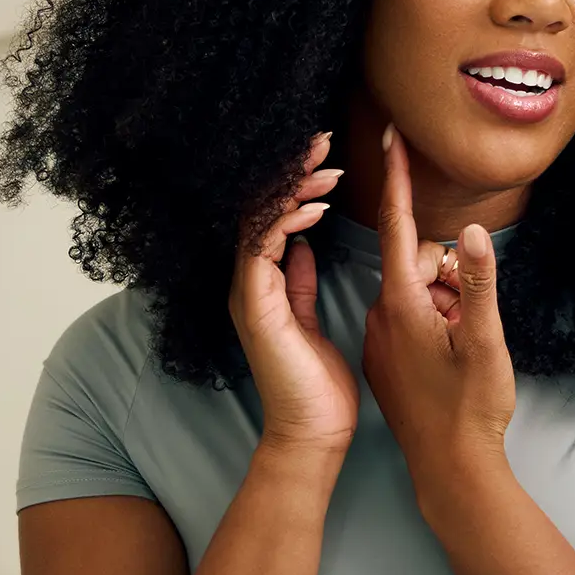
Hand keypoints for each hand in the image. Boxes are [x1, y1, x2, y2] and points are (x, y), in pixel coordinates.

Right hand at [228, 131, 360, 460]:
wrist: (313, 433)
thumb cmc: (317, 384)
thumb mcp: (309, 318)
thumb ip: (297, 281)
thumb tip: (300, 245)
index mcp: (261, 282)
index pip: (271, 215)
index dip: (294, 182)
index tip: (325, 157)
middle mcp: (248, 281)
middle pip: (259, 208)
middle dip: (291, 171)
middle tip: (322, 140)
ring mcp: (247, 292)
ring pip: (258, 220)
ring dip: (293, 188)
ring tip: (326, 166)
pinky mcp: (255, 305)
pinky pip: (263, 248)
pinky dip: (288, 222)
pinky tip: (317, 208)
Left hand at [361, 122, 515, 488]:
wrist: (450, 470)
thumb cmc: (470, 408)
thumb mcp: (485, 341)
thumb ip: (479, 283)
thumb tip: (475, 232)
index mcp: (401, 302)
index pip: (396, 225)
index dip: (396, 178)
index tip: (388, 135)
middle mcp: (382, 313)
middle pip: (420, 262)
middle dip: (452, 274)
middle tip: (472, 319)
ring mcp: (382, 337)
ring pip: (421, 292)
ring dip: (449, 303)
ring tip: (465, 346)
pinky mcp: (388, 358)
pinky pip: (413, 318)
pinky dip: (438, 323)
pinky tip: (453, 357)